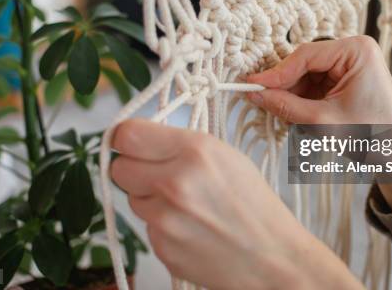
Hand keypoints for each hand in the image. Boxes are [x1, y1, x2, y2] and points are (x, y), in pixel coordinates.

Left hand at [111, 119, 362, 289]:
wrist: (273, 257)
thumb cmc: (254, 204)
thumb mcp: (225, 156)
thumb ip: (180, 144)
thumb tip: (139, 141)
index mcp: (194, 151)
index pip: (127, 134)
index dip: (126, 138)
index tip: (132, 143)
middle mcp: (174, 183)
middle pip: (118, 168)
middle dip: (134, 168)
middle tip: (157, 174)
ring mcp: (164, 220)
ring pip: (131, 198)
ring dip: (150, 198)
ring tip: (186, 205)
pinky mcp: (161, 248)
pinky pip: (146, 227)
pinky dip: (162, 225)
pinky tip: (190, 227)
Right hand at [246, 36, 391, 124]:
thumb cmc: (371, 136)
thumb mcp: (322, 121)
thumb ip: (285, 106)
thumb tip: (254, 93)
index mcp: (357, 50)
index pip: (306, 55)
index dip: (277, 73)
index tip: (253, 85)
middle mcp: (354, 50)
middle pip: (305, 63)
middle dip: (285, 85)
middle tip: (261, 100)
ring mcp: (350, 64)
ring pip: (307, 75)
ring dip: (293, 94)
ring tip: (283, 114)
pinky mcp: (346, 78)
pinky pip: (315, 83)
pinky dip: (303, 99)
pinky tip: (296, 113)